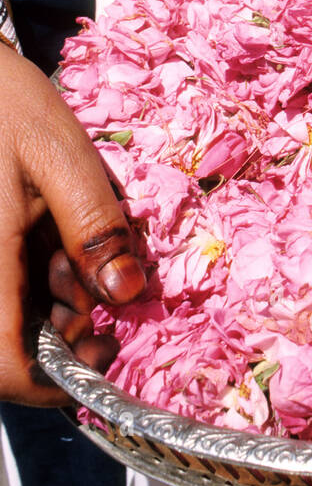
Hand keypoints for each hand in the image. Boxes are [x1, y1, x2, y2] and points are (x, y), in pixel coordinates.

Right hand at [0, 49, 145, 404]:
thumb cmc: (5, 106)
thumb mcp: (62, 157)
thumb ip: (94, 227)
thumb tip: (126, 293)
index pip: (5, 366)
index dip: (55, 380)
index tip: (104, 349)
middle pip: (11, 345)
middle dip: (65, 324)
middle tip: (94, 269)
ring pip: (12, 316)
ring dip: (53, 299)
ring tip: (70, 240)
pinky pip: (9, 287)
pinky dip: (39, 278)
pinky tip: (53, 235)